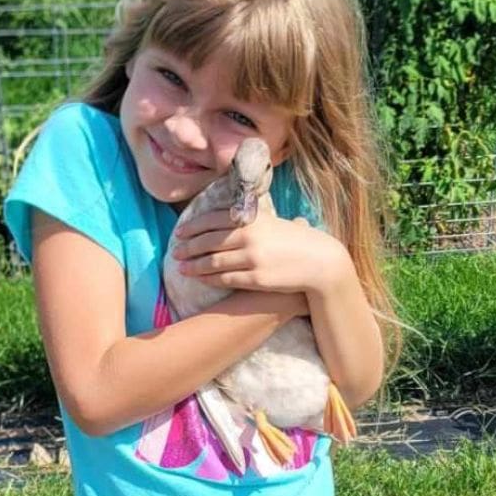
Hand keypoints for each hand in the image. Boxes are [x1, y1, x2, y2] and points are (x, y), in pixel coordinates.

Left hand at [170, 210, 347, 295]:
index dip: (193, 226)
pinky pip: (225, 279)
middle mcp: (250, 236)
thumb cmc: (297, 241)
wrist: (320, 261)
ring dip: (194, 265)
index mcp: (252, 219)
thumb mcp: (274, 223)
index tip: (180, 232)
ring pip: (213, 261)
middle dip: (188, 247)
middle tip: (175, 251)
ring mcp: (252, 258)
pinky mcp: (256, 279)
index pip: (213, 219)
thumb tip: (229, 217)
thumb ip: (251, 220)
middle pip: (209, 241)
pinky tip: (200, 279)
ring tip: (181, 267)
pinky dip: (209, 279)